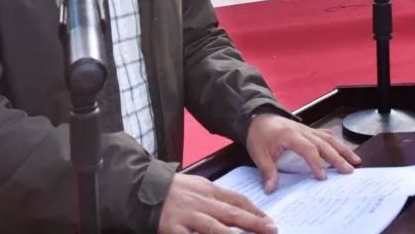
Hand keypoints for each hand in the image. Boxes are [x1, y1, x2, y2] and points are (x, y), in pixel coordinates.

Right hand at [158, 173, 276, 233]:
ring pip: (214, 228)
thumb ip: (215, 195)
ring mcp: (187, 217)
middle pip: (231, 214)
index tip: (268, 220)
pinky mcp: (174, 229)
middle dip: (253, 223)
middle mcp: (200, 203)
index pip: (236, 199)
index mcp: (207, 190)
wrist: (142, 189)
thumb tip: (238, 206)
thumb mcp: (197, 185)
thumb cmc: (173, 189)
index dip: (254, 210)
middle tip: (271, 230)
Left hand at [246, 113, 361, 192]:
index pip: (307, 149)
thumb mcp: (258, 152)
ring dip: (343, 150)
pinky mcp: (310, 131)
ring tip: (356, 162)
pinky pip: (326, 135)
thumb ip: (267, 170)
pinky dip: (337, 143)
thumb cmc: (259, 134)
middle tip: (349, 171)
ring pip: (329, 138)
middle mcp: (302, 131)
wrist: (258, 116)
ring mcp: (308, 130)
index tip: (323, 177)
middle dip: (337, 158)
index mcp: (290, 135)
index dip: (316, 162)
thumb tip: (271, 189)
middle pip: (324, 143)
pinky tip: (346, 151)